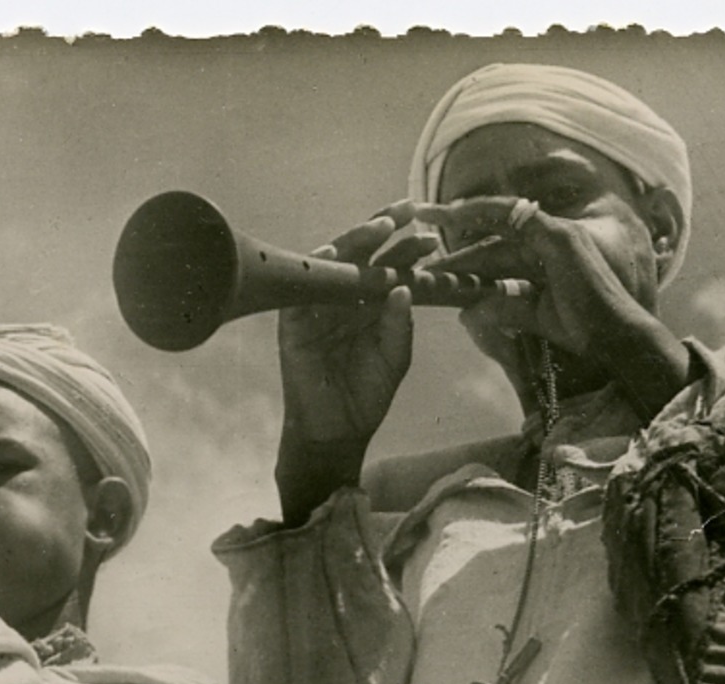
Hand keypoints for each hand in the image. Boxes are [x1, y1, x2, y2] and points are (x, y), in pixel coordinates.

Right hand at [275, 203, 439, 524]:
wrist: (337, 431)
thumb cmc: (365, 395)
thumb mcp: (394, 357)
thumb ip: (399, 324)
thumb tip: (404, 287)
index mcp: (368, 304)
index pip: (386, 266)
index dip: (407, 249)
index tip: (431, 237)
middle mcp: (342, 298)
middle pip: (359, 254)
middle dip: (381, 228)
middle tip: (407, 211)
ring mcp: (317, 308)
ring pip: (332, 263)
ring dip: (353, 241)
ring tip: (380, 227)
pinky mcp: (293, 323)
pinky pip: (299, 291)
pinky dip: (314, 270)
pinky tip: (331, 253)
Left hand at [416, 196, 690, 415]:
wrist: (615, 338)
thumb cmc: (582, 330)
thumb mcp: (533, 317)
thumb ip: (504, 308)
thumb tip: (469, 311)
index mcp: (547, 252)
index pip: (499, 240)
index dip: (466, 240)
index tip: (434, 244)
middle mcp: (553, 235)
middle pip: (495, 224)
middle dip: (456, 220)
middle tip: (418, 215)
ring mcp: (558, 232)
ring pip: (501, 218)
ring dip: (463, 217)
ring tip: (428, 217)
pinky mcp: (561, 238)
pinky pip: (516, 219)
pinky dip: (486, 215)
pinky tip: (456, 215)